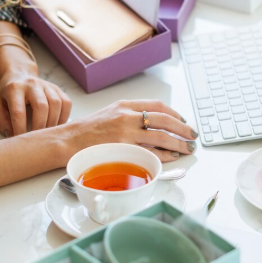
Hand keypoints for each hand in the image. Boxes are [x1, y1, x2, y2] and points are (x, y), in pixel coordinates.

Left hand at [0, 69, 71, 136]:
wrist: (18, 74)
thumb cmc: (6, 93)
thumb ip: (1, 120)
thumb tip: (12, 134)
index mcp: (14, 89)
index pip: (19, 112)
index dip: (20, 129)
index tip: (21, 140)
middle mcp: (32, 84)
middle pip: (41, 106)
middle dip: (40, 126)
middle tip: (37, 138)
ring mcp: (47, 85)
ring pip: (56, 104)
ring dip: (53, 122)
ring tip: (47, 133)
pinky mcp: (57, 88)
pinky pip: (66, 102)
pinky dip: (64, 116)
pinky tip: (57, 125)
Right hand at [63, 100, 197, 161]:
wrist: (68, 141)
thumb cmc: (88, 130)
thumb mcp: (110, 113)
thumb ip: (131, 115)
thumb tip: (155, 123)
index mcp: (125, 105)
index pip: (157, 105)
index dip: (174, 114)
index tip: (182, 121)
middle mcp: (127, 117)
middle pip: (164, 120)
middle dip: (182, 128)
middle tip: (193, 135)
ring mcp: (125, 134)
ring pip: (161, 136)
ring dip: (178, 143)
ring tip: (188, 148)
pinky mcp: (123, 150)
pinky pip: (150, 152)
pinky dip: (164, 155)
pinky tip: (172, 156)